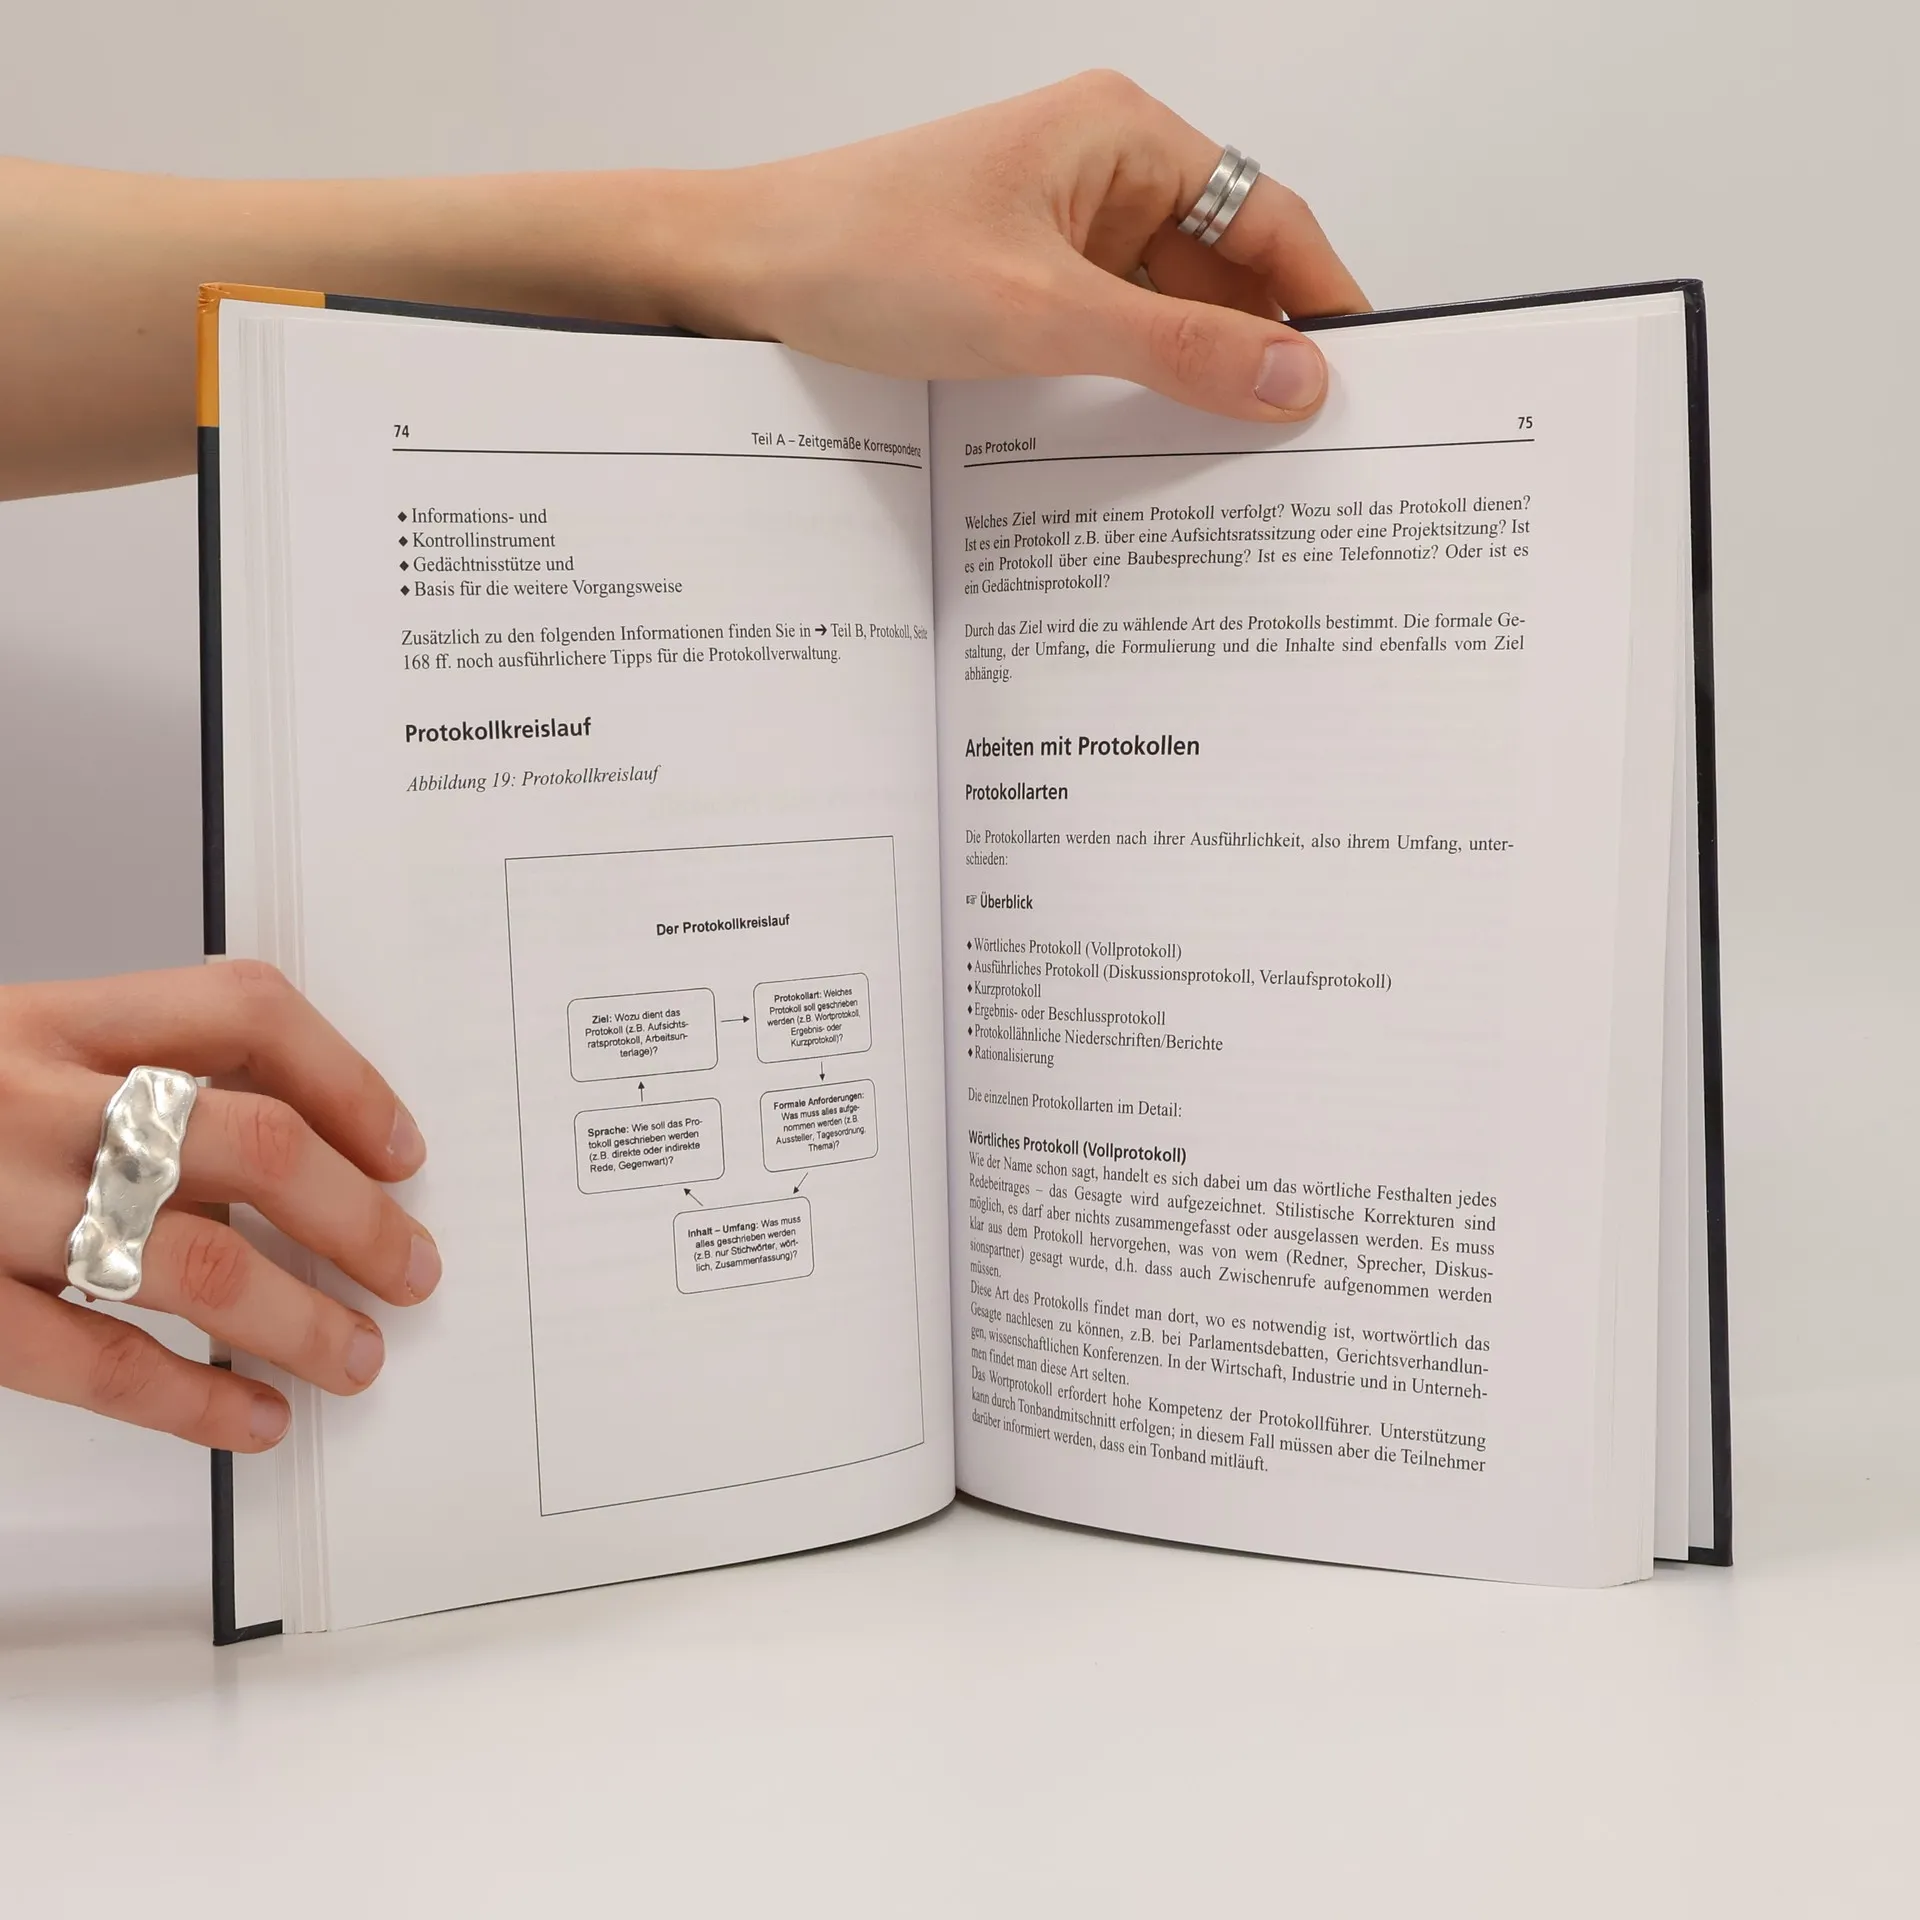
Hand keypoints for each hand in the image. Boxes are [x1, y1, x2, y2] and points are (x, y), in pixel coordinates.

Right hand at [0, 961, 436, 1449]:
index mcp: (50, 1016)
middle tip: (410, 1266)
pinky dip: (192, 1397)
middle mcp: (23, 1095)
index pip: (242, 1009)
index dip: (349, 1077)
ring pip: (191, 1256)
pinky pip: (92, 1359)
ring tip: (356, 1355)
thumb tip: (304, 1138)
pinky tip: (253, 1416)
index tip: (404, 1147)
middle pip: (246, 1135)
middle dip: (352, 1212)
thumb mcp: (13, 1049)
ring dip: (299, 1315)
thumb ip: (129, 1068)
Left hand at [4, 72, 1365, 495]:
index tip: (1369, 399)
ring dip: (1192, 392)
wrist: (725, 279)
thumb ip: (1177, 353)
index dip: (1325, 311)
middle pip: (1226, 279)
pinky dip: (1131, 400)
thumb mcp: (1037, 315)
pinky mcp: (1017, 289)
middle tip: (1309, 468)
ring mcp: (1058, 234)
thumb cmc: (856, 257)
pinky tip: (1149, 464)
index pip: (1272, 224)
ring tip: (1239, 482)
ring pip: (1166, 321)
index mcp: (1124, 139)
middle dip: (1262, 366)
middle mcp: (1102, 176)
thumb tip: (1299, 381)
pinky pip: (1106, 345)